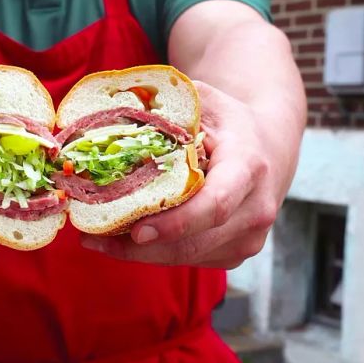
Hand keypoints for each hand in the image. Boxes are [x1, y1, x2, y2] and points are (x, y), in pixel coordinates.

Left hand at [81, 81, 296, 268]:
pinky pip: (190, 260)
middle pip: (194, 242)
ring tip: (96, 241)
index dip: (176, 223)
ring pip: (187, 257)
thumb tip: (101, 121)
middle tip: (94, 239)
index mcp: (248, 167)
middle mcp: (255, 209)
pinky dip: (155, 254)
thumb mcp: (202, 102)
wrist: (269, 146)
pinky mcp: (235, 254)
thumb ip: (162, 111)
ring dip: (139, 254)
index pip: (215, 204)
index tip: (137, 231)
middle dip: (141, 247)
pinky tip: (122, 242)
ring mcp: (248, 238)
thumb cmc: (227, 121)